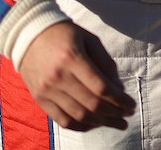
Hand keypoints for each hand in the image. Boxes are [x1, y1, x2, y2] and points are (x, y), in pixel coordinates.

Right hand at [17, 22, 135, 131]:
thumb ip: (105, 62)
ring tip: (117, 123)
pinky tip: (95, 124)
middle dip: (114, 113)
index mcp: (72, 58)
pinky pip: (62, 120)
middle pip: (91, 104)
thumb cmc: (65, 35)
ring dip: (101, 123)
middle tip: (127, 116)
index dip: (119, 100)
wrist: (29, 35)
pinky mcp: (39, 99)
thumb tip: (119, 88)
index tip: (131, 104)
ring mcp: (46, 90)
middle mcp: (57, 77)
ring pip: (78, 115)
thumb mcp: (90, 40)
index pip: (101, 87)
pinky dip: (81, 125)